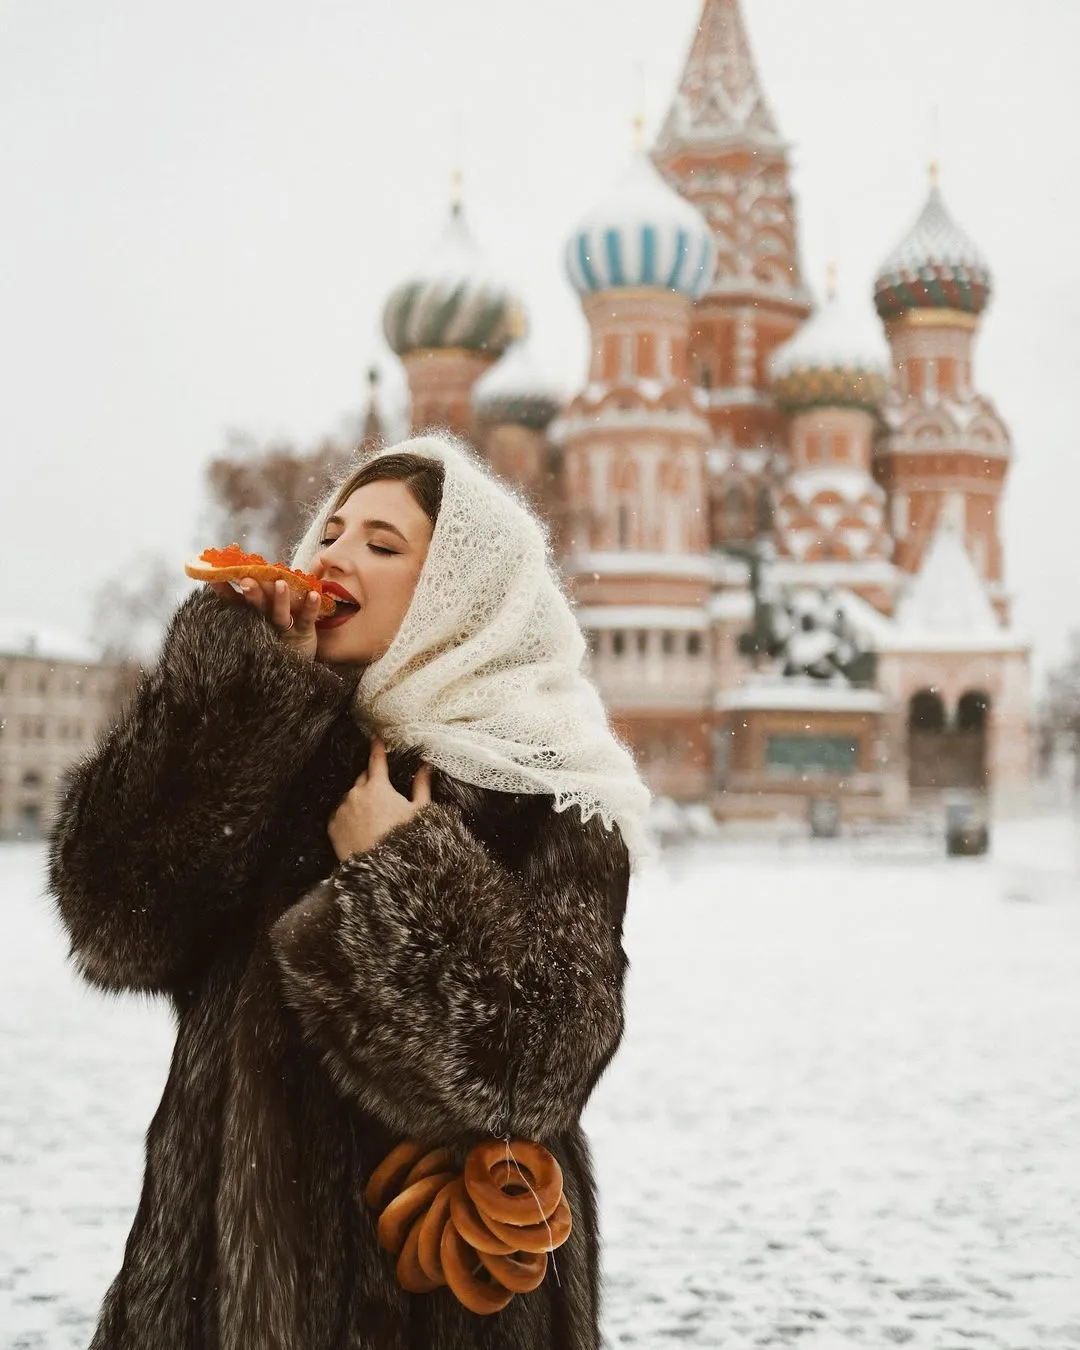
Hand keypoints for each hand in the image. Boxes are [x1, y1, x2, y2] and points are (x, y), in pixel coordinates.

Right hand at [210, 577, 320, 661]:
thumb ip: (254, 596)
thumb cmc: (279, 633)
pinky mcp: (304, 632)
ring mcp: (285, 628)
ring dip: (280, 598)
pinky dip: (311, 606)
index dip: (226, 592)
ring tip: (280, 583)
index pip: (237, 602)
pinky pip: (308, 618)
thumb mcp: (264, 614)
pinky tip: (314, 594)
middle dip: (252, 594)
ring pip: (281, 613)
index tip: (214, 579)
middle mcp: (266, 622)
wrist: (299, 664)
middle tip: (246, 581)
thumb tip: (239, 574)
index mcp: (254, 616)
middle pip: (258, 607)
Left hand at [328, 737, 432, 861]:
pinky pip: (339, 815)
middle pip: (363, 779)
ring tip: (372, 817)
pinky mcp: (332, 827)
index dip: (377, 748)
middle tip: (382, 794)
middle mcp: (356, 794)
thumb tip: (425, 766)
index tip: (375, 738)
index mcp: (377, 786)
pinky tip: (359, 827)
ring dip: (359, 800)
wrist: (383, 870)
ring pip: (350, 797)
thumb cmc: (405, 839)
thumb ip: (421, 785)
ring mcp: (342, 810)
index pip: (376, 760)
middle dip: (371, 781)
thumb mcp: (419, 811)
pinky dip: (348, 816)